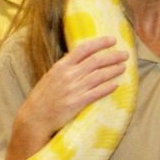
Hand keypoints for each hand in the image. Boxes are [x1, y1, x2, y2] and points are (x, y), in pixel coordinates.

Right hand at [13, 36, 128, 143]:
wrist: (33, 119)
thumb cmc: (43, 97)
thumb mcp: (50, 76)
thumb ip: (65, 66)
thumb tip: (76, 54)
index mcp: (61, 66)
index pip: (83, 49)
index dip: (100, 43)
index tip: (113, 40)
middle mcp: (68, 76)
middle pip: (96, 61)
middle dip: (113, 56)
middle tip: (125, 54)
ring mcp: (72, 90)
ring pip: (99, 76)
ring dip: (113, 70)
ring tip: (123, 67)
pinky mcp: (76, 104)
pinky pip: (96, 93)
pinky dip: (107, 88)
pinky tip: (116, 85)